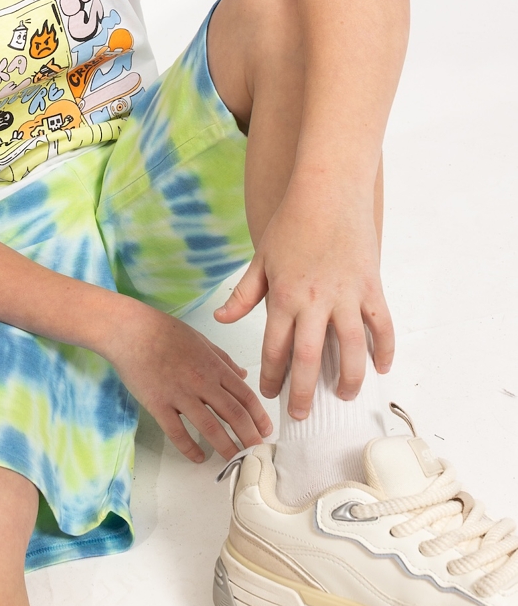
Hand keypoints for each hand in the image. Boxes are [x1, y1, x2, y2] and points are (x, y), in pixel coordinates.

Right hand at [99, 302, 273, 461]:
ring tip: (236, 461)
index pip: (244, 395)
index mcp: (214, 366)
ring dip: (226, 447)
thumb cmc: (163, 331)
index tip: (266, 431)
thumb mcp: (200, 340)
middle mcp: (202, 382)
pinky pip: (177, 432)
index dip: (259, 416)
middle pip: (234, 414)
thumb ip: (223, 359)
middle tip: (258, 453)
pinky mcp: (158, 404)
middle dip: (250, 436)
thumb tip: (242, 375)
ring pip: (210, 427)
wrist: (130, 330)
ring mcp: (180, 394)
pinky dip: (190, 448)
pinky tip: (198, 458)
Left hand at [213, 181, 393, 418]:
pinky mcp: (371, 286)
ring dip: (349, 377)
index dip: (271, 376)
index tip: (269, 394)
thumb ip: (243, 293)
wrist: (328, 191)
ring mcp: (347, 294)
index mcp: (284, 296)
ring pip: (351, 348)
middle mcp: (315, 300)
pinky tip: (380, 367)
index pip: (275, 348)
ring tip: (344, 395)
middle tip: (301, 415)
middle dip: (305, 392)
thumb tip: (221, 318)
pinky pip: (381, 324)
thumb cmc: (291, 223)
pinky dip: (384, 348)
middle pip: (310, 358)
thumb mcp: (261, 258)